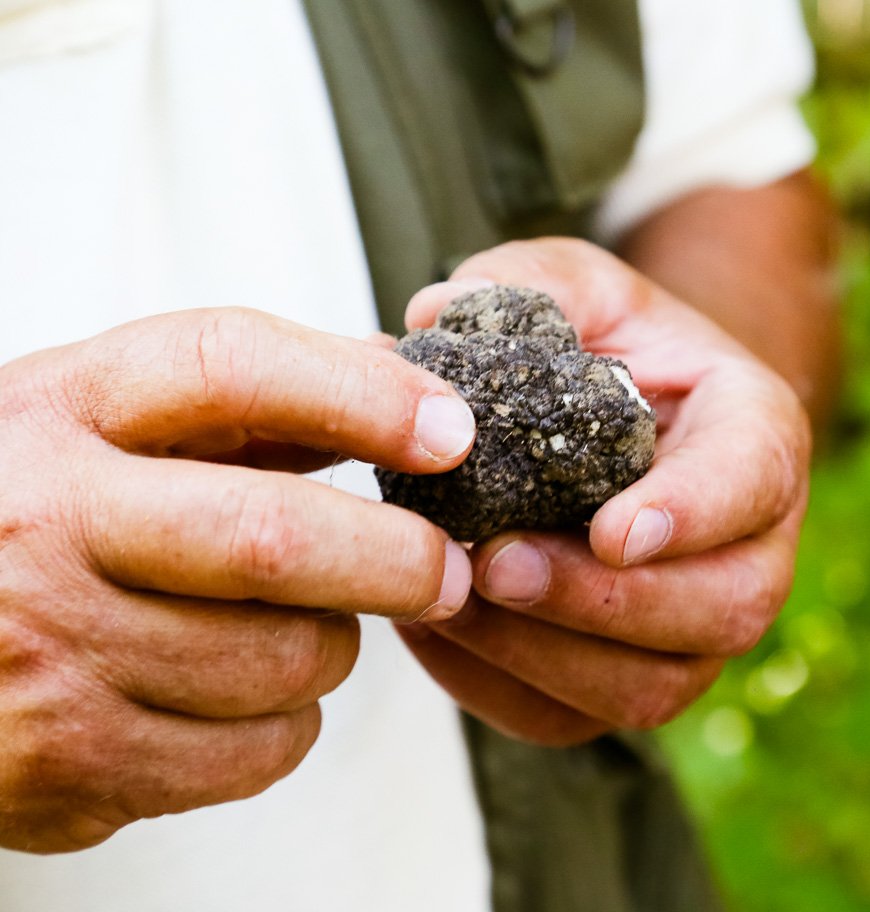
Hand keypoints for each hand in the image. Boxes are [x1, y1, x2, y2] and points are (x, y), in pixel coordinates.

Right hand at [0, 308, 474, 852]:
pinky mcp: (66, 765)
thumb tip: (415, 394)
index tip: (451, 431)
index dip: (362, 395)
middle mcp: (41, 525)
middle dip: (398, 560)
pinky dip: (286, 728)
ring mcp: (47, 653)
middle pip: (275, 540)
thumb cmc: (32, 514)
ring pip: (284, 661)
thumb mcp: (101, 425)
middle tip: (447, 572)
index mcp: (59, 412)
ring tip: (295, 629)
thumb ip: (249, 404)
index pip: (229, 367)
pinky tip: (241, 697)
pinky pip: (254, 755)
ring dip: (331, 649)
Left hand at [397, 239, 810, 745]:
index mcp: (758, 436)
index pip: (753, 481)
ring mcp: (699, 627)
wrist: (628, 423)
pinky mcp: (632, 677)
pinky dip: (501, 689)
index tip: (614, 529)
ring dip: (546, 656)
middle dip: (606, 603)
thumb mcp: (582, 288)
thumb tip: (433, 316)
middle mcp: (753, 546)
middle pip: (722, 609)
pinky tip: (437, 630)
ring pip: (654, 686)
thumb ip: (528, 284)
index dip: (694, 513)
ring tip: (450, 598)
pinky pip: (578, 718)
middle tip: (500, 564)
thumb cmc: (611, 349)